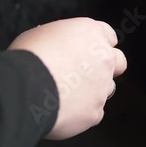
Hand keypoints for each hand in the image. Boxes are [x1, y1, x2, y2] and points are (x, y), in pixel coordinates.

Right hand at [8, 17, 126, 139]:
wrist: (26, 86)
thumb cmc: (29, 56)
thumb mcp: (41, 34)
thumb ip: (60, 41)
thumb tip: (55, 48)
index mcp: (91, 33)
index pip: (108, 35)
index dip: (98, 44)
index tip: (89, 50)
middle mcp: (103, 58)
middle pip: (118, 62)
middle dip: (107, 68)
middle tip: (87, 74)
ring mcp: (102, 87)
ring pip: (106, 89)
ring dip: (92, 91)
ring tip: (66, 95)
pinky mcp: (95, 112)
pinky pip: (92, 113)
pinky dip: (80, 113)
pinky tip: (62, 111)